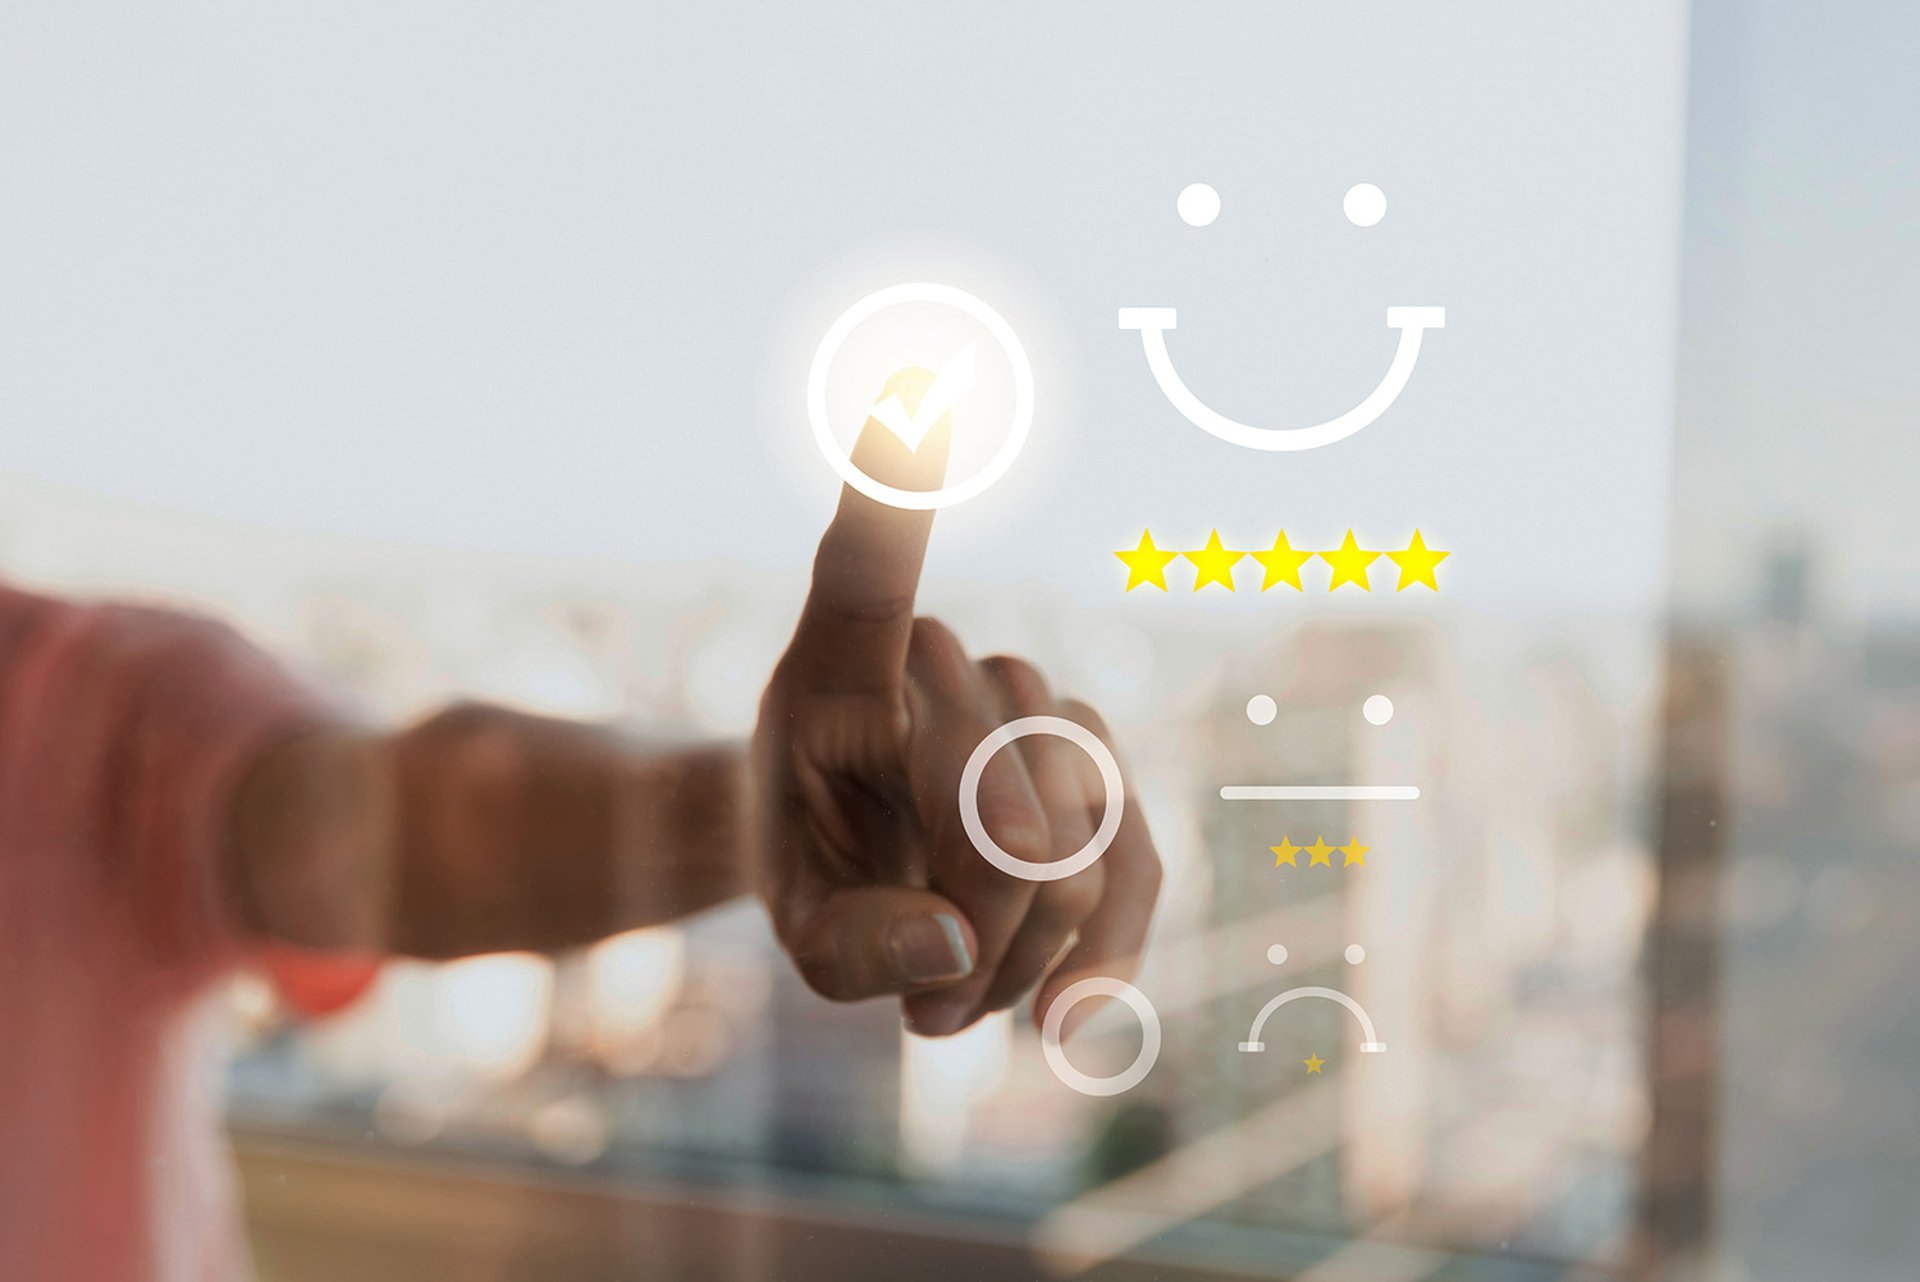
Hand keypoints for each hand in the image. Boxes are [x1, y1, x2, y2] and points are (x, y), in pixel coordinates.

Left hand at [754, 369, 1160, 1036]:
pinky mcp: (1100, 763)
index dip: (893, 497)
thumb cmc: (814, 865)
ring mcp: (1038, 703)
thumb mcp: (795, 924)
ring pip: (1069, 847)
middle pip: (995, 808)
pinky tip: (1064, 1027)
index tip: (910, 391)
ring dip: (1019, 960)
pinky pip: (1133, 866)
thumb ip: (851, 947)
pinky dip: (1104, 958)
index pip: (866, 572)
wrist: (869, 863)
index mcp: (842, 667)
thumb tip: (955, 946)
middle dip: (966, 934)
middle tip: (914, 1014)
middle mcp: (952, 660)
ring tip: (951, 1005)